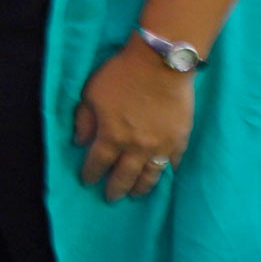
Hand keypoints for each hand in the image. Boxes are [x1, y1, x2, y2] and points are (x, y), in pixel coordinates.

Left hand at [74, 40, 193, 201]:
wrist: (160, 64)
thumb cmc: (121, 75)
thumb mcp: (91, 94)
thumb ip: (84, 120)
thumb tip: (80, 142)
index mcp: (111, 136)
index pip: (98, 163)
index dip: (91, 174)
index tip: (87, 181)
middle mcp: (136, 147)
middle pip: (124, 176)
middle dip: (115, 189)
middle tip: (111, 198)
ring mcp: (161, 146)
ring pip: (150, 175)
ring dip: (141, 188)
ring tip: (135, 194)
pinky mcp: (180, 139)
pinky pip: (173, 162)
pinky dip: (167, 171)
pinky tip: (164, 174)